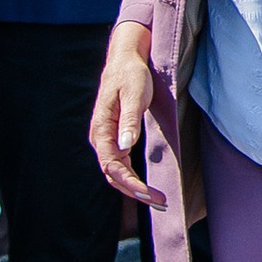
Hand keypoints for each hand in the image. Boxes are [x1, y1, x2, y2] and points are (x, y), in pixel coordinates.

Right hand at [90, 21, 154, 202]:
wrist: (125, 60)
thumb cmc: (131, 75)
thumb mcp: (134, 95)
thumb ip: (129, 120)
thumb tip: (125, 146)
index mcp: (101, 130)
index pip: (112, 166)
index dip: (130, 183)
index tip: (149, 194)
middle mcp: (100, 138)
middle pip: (113, 174)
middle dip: (134, 191)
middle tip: (160, 202)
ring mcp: (107, 139)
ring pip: (116, 172)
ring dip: (133, 188)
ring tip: (156, 199)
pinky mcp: (115, 137)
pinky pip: (120, 164)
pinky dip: (132, 178)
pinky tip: (146, 185)